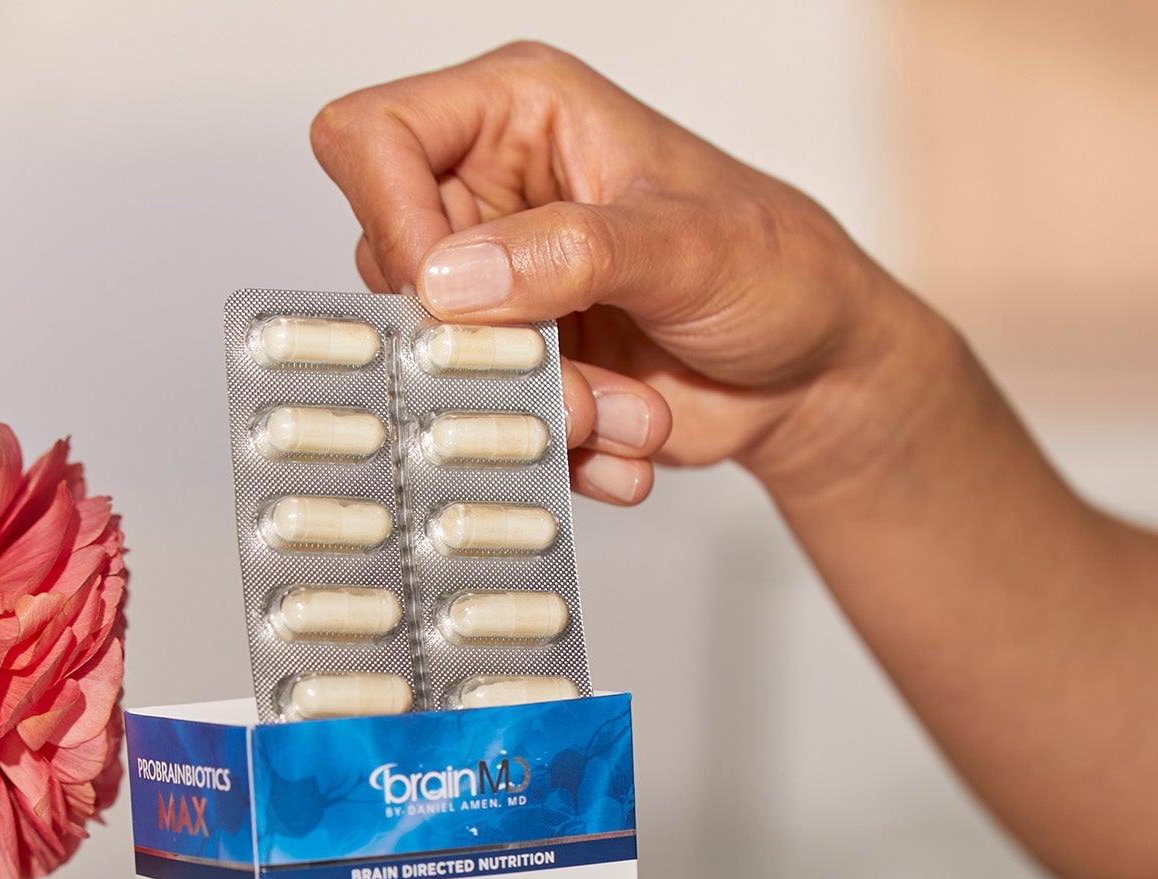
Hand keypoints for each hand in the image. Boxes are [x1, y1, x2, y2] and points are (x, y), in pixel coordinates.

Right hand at [309, 42, 938, 509]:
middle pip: (394, 271)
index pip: (376, 138)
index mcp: (520, 116)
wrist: (812, 373)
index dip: (391, 218)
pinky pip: (478, 423)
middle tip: (574, 390)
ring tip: (625, 417)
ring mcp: (497, 291)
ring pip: (436, 365)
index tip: (449, 300)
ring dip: (534, 411)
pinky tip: (622, 446)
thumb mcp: (690, 245)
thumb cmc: (777, 269)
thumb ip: (573, 252)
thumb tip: (453, 278)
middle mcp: (490, 197)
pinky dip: (551, 454)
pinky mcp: (512, 368)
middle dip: (486, 350)